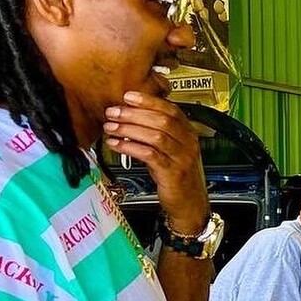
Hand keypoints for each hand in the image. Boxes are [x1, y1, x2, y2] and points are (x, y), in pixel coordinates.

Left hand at [103, 91, 208, 233]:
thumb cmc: (177, 176)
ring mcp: (182, 158)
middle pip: (162, 120)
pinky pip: (150, 155)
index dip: (149, 101)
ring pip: (156, 135)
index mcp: (189, 134)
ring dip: (129, 129)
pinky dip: (131, 147)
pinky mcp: (173, 173)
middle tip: (113, 112)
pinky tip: (117, 145)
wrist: (190, 204)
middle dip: (134, 114)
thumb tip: (130, 117)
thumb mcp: (170, 151)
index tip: (128, 96)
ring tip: (111, 128)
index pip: (171, 110)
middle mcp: (188, 144)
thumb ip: (157, 133)